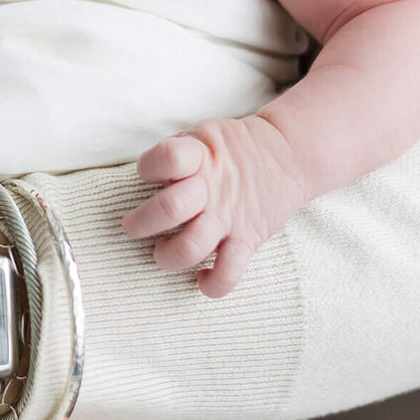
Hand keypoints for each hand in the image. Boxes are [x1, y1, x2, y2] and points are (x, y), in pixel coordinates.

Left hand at [122, 114, 306, 297]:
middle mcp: (210, 188)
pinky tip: (201, 277)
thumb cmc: (230, 149)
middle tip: (133, 226)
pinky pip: (228, 273)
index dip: (149, 168)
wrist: (286, 154)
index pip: (165, 159)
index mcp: (198, 155)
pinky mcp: (247, 240)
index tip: (148, 175)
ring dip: (167, 256)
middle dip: (140, 223)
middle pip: (169, 209)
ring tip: (162, 251)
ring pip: (190, 248)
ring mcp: (227, 217)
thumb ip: (175, 154)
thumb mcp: (202, 135)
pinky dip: (212, 284)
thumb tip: (143, 178)